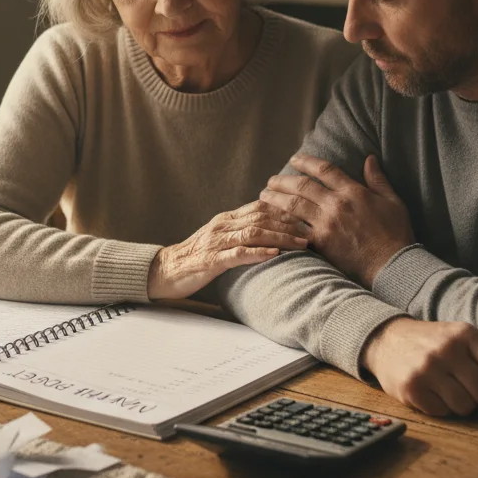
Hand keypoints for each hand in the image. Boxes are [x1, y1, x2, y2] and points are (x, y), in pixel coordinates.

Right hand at [147, 201, 309, 299]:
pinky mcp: (210, 260)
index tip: (310, 215)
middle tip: (314, 229)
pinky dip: (257, 252)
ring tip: (301, 243)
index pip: (261, 207)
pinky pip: (237, 254)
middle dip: (290, 223)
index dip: (287, 209)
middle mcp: (222, 226)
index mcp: (226, 220)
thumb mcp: (220, 240)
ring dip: (280, 237)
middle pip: (262, 217)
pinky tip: (274, 254)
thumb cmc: (195, 258)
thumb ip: (241, 233)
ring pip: (253, 233)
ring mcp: (216, 242)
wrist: (163, 270)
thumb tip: (270, 231)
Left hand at [261, 154, 413, 285]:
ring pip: (293, 206)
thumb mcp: (392, 201)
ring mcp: (327, 224)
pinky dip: (283, 224)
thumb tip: (370, 158)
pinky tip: (272, 222)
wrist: (392, 265)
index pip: (325, 170)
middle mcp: (336, 204)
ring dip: (276, 199)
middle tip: (271, 180)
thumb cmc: (395, 233)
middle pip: (302, 186)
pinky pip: (296, 230)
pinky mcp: (321, 243)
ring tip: (264, 197)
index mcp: (353, 192)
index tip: (294, 159)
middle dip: (283, 180)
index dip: (307, 162)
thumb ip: (378, 179)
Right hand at [360, 317, 477, 416]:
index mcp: (465, 334)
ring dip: (462, 405)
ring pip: (465, 407)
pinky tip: (432, 393)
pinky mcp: (411, 388)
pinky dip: (441, 409)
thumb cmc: (433, 342)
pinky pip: (442, 413)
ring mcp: (427, 369)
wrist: (387, 339)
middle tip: (471, 392)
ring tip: (449, 390)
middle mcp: (447, 350)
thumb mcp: (460, 336)